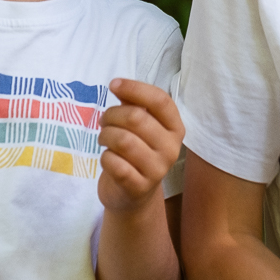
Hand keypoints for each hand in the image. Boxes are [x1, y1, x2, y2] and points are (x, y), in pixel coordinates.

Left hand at [97, 78, 184, 213]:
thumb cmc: (136, 152)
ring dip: (106, 136)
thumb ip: (133, 104)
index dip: (135, 88)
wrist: (133, 195)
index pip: (161, 100)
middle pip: (137, 118)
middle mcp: (172, 149)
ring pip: (124, 141)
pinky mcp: (139, 188)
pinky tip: (108, 158)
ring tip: (104, 139)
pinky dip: (105, 158)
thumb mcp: (139, 126)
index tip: (113, 85)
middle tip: (104, 121)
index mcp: (175, 128)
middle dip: (112, 115)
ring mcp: (158, 170)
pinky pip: (115, 164)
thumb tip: (119, 85)